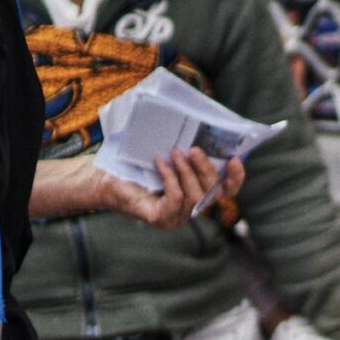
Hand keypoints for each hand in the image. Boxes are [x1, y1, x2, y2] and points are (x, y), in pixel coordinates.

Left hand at [31, 150, 246, 228]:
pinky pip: (176, 199)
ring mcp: (176, 218)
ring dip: (187, 172)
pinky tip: (160, 164)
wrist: (102, 176)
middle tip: (194, 149)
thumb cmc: (134, 162)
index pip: (227, 191)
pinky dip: (170, 179)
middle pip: (214, 193)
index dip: (236, 178)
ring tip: (174, 152)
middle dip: (207, 169)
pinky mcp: (160, 219)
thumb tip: (202, 120)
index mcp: (197, 193)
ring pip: (196, 196)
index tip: (235, 158)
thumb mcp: (166, 151)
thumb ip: (186, 145)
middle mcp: (190, 210)